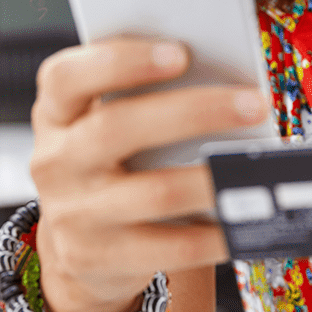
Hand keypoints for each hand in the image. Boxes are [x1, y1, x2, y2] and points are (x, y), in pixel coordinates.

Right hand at [29, 37, 267, 311]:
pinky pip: (169, 248)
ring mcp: (73, 214)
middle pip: (118, 128)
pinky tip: (241, 219)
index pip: (67, 77)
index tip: (180, 53)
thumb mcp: (106, 124)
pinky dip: (213, 234)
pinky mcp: (98, 259)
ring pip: (153, 192)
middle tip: (253, 104)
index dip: (121, 62)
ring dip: (213, 178)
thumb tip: (223, 80)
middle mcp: (55, 161)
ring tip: (255, 166)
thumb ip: (144, 97)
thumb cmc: (111, 164)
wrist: (82, 247)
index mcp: (56, 114)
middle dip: (194, 112)